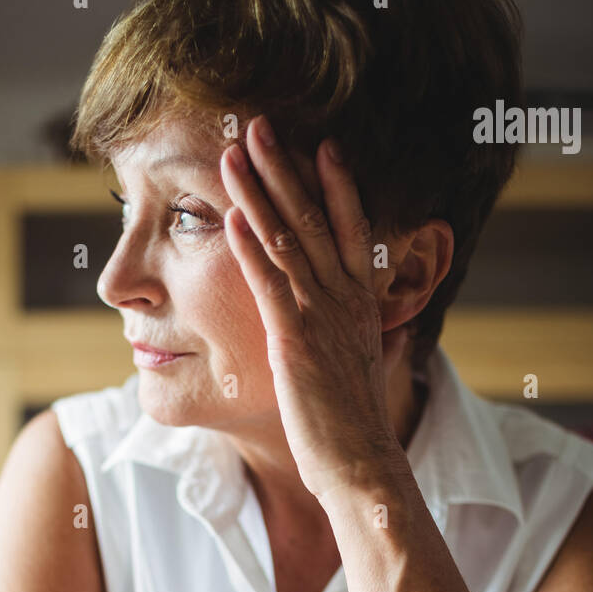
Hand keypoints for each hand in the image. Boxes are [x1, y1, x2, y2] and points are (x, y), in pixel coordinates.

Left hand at [220, 115, 409, 501]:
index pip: (352, 230)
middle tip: (260, 126)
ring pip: (289, 240)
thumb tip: (355, 331)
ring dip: (259, 192)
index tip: (322, 146)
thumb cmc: (353, 428)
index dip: (338, 186)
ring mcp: (321, 319)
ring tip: (235, 152)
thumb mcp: (358, 370)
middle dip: (285, 169)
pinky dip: (250, 247)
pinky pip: (270, 284)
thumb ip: (350, 338)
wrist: (360, 465)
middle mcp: (345, 302)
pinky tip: (230, 217)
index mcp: (361, 306)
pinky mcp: (295, 342)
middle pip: (315, 219)